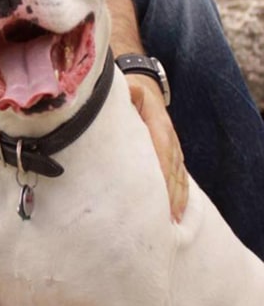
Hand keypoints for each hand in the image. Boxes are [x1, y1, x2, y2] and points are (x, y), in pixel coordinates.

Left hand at [128, 74, 188, 221]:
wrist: (146, 85)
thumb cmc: (130, 89)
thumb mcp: (128, 87)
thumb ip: (125, 93)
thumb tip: (123, 94)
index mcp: (157, 120)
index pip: (161, 147)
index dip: (161, 169)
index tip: (159, 192)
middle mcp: (168, 135)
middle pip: (172, 167)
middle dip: (170, 192)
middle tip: (164, 217)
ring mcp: (173, 145)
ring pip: (178, 174)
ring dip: (177, 198)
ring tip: (172, 220)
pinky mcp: (172, 153)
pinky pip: (180, 175)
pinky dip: (181, 194)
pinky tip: (178, 212)